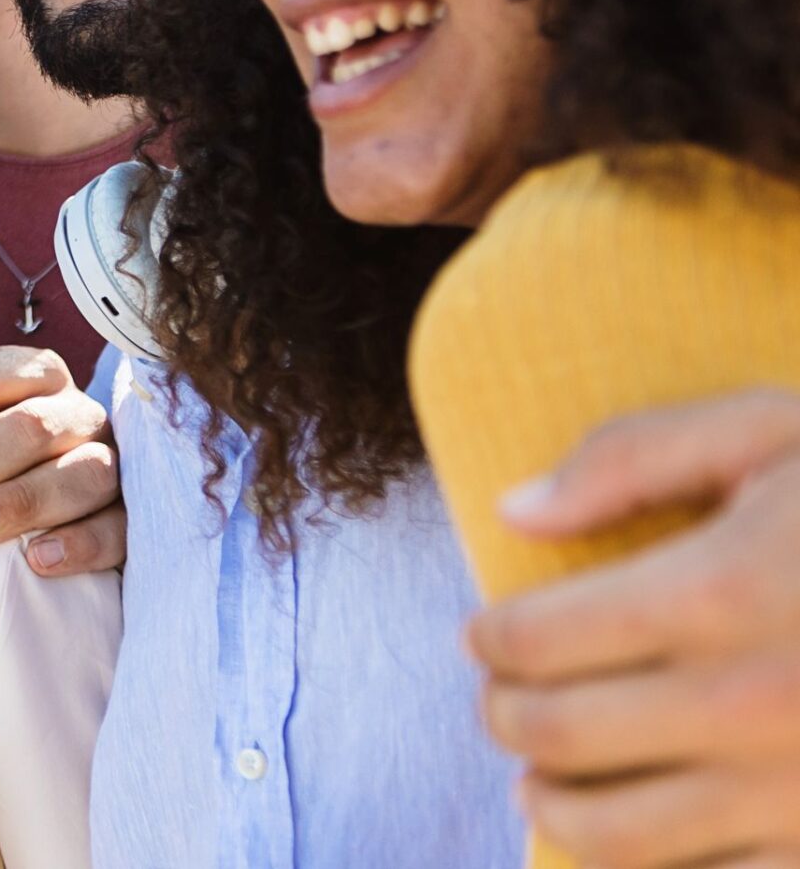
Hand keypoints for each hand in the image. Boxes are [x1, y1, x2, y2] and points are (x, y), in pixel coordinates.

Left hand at [0, 307, 124, 578]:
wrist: (5, 492)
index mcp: (28, 371)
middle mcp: (74, 411)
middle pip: (25, 426)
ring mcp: (108, 464)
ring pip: (82, 474)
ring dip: (24, 500)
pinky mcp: (128, 520)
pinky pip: (119, 530)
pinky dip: (82, 544)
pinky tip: (38, 561)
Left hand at [466, 389, 799, 868]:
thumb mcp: (781, 431)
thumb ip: (637, 457)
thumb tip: (518, 511)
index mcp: (725, 591)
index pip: (537, 637)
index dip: (493, 639)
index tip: (489, 636)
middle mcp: (753, 704)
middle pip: (558, 735)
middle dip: (509, 718)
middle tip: (504, 706)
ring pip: (617, 836)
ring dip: (558, 808)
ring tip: (547, 785)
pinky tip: (651, 844)